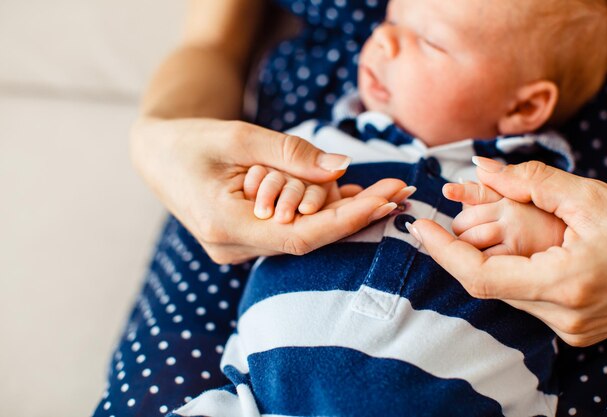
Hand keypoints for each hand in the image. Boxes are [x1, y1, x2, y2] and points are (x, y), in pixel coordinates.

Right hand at [131, 118, 407, 263]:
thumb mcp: (239, 136)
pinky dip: (316, 212)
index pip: (300, 236)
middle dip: (355, 214)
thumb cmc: (192, 140)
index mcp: (224, 225)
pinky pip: (287, 231)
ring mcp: (236, 248)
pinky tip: (345, 196)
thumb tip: (343, 167)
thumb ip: (291, 155)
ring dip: (338, 213)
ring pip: (299, 235)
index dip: (348, 221)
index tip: (387, 201)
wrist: (157, 154)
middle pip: (307, 238)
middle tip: (398, 189)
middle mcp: (231, 247)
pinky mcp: (242, 240)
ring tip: (381, 191)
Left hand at [407, 158, 606, 345]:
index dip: (443, 252)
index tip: (420, 227)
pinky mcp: (576, 330)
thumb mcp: (590, 196)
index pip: (479, 276)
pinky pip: (527, 301)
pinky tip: (512, 254)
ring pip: (506, 293)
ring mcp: (571, 329)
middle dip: (459, 253)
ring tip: (472, 234)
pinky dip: (512, 275)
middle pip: (489, 284)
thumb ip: (532, 181)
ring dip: (487, 263)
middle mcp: (564, 315)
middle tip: (435, 224)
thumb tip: (482, 167)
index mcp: (565, 282)